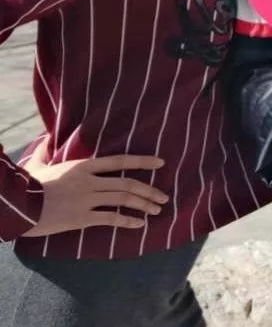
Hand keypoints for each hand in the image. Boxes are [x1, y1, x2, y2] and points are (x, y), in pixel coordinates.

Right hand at [22, 135, 168, 236]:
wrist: (16, 206)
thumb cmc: (27, 184)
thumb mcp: (38, 163)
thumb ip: (47, 151)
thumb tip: (46, 138)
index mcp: (83, 166)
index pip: (121, 161)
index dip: (143, 161)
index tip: (161, 163)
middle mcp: (89, 181)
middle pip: (128, 184)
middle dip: (149, 190)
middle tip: (164, 197)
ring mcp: (87, 200)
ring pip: (124, 200)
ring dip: (144, 205)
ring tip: (157, 210)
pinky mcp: (81, 218)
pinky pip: (111, 219)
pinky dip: (128, 221)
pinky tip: (139, 224)